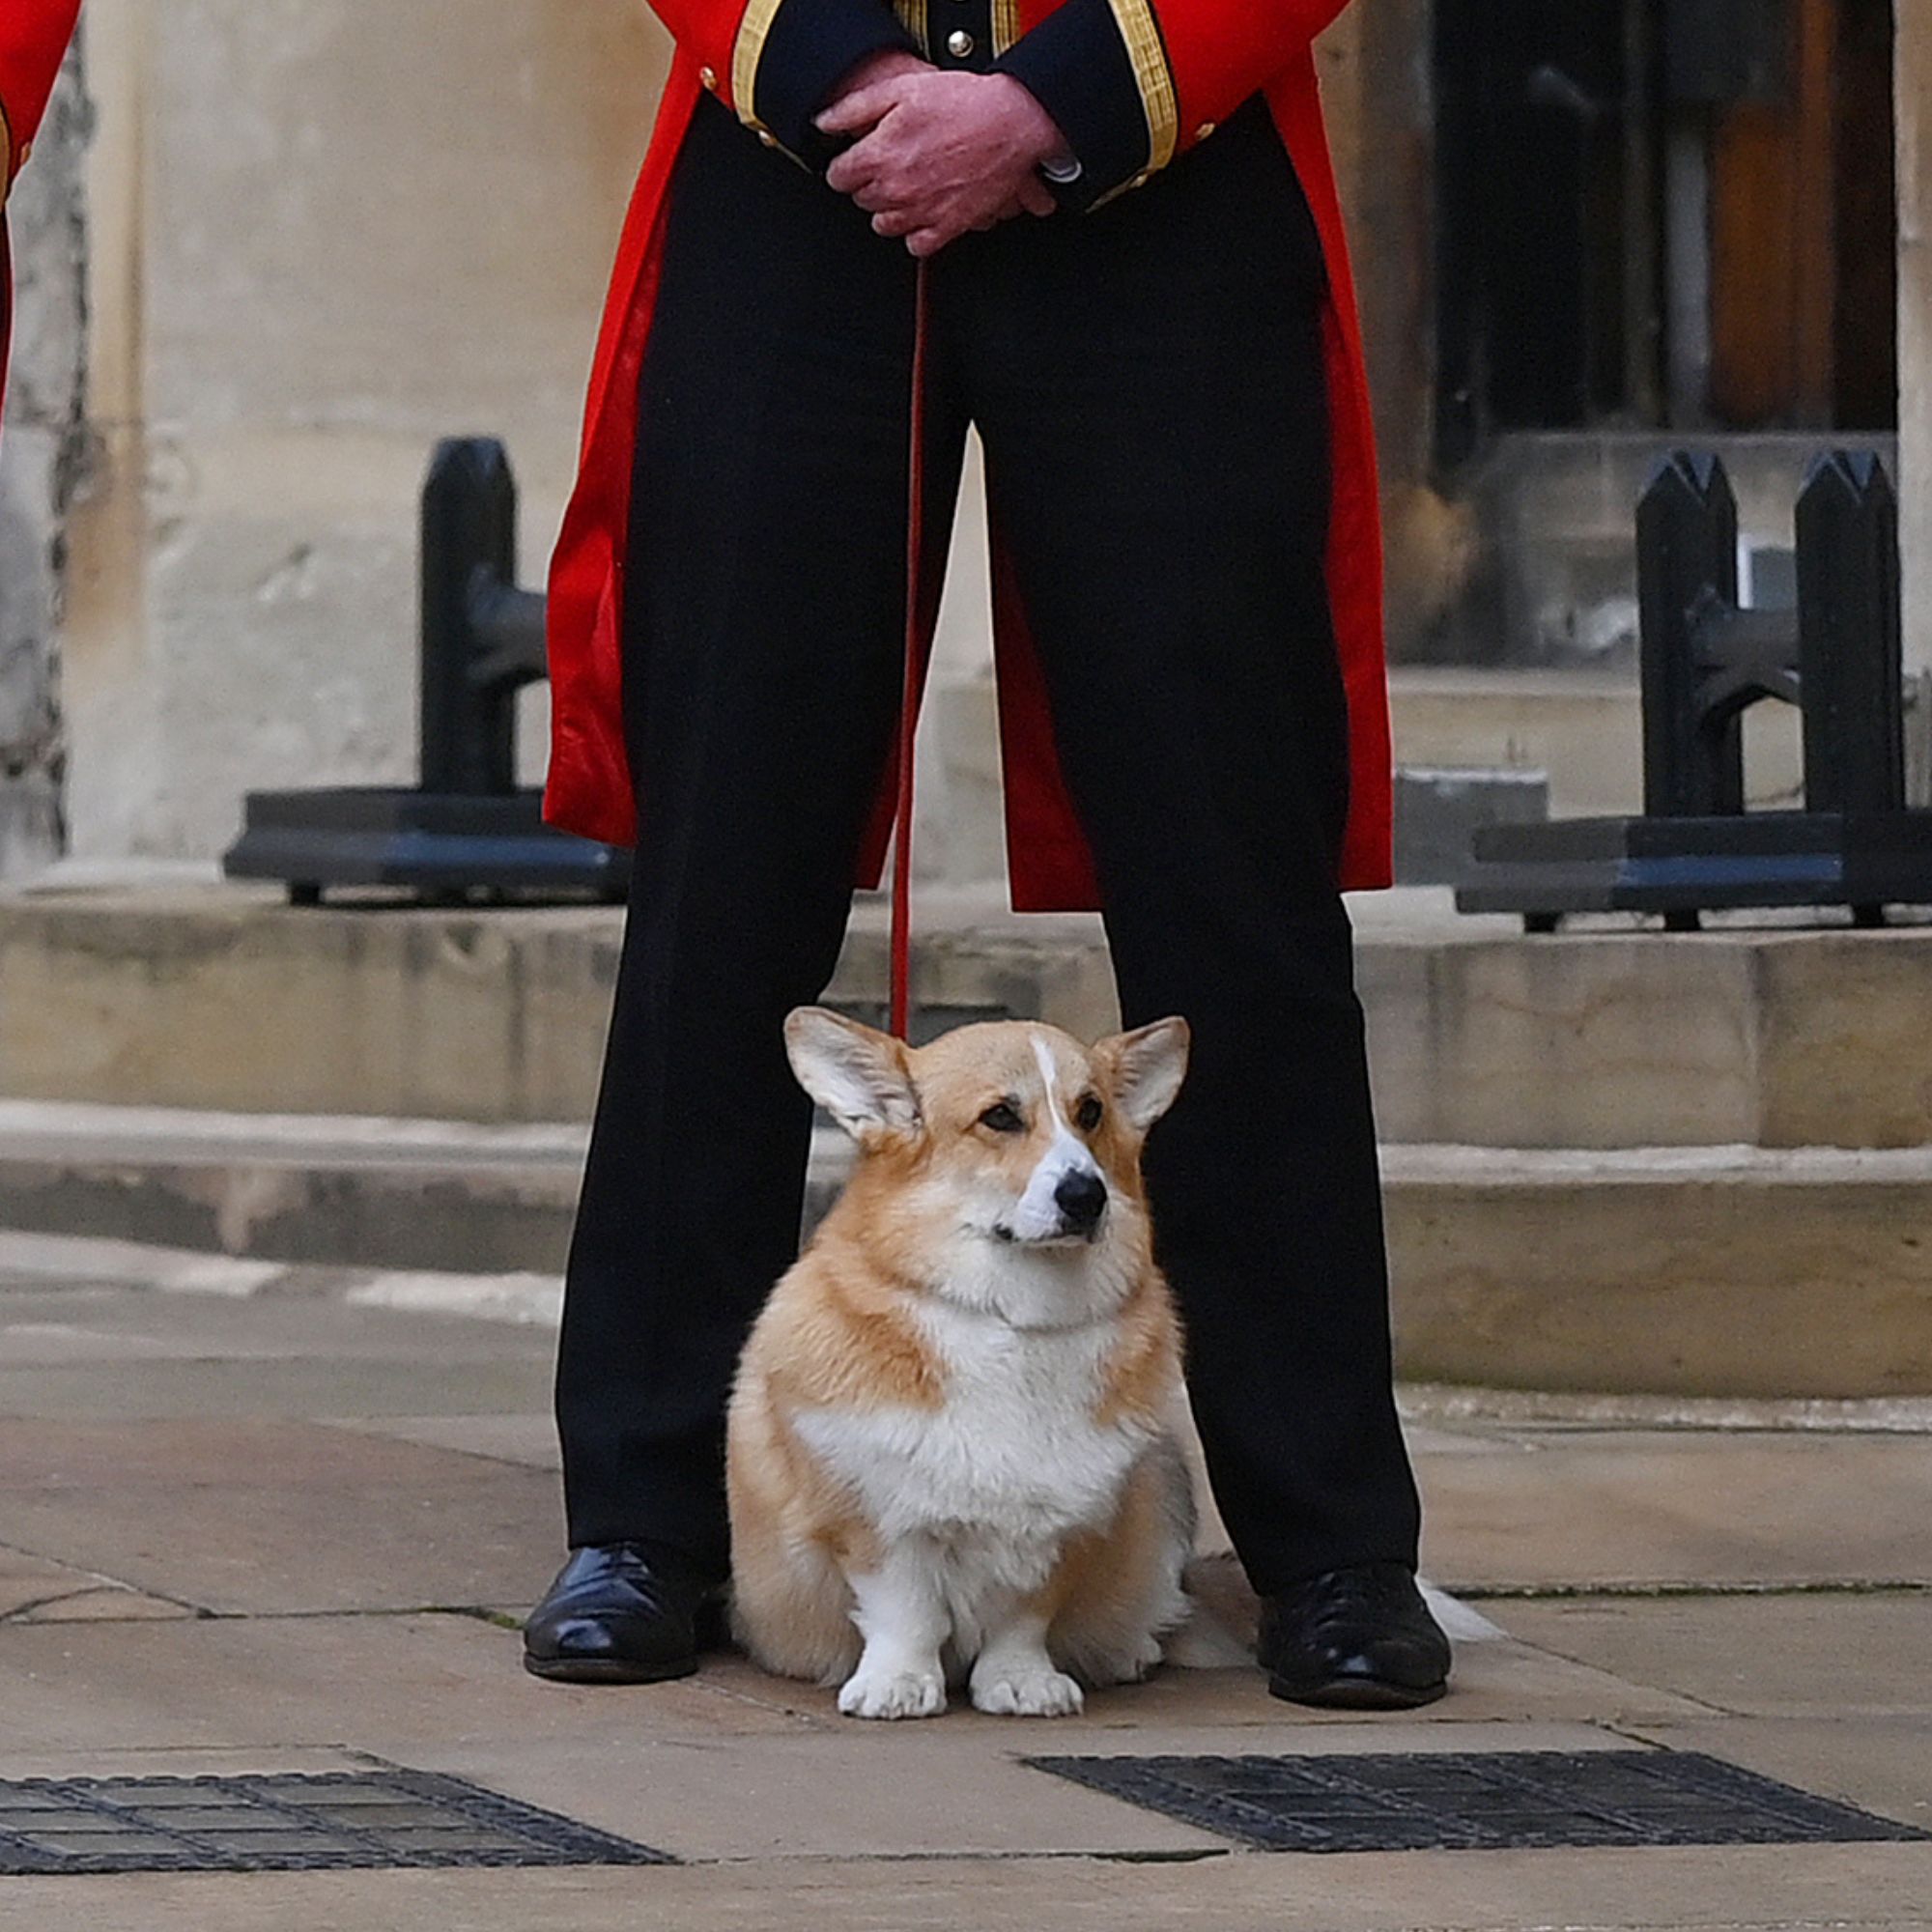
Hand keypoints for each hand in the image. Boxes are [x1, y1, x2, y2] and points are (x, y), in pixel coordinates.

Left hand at [819, 70, 1066, 257]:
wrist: (1010, 122)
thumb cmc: (962, 103)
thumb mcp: (900, 89)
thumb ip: (854, 108)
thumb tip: (823, 123)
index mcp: (879, 156)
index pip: (838, 177)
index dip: (844, 165)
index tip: (854, 159)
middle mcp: (896, 190)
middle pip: (861, 200)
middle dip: (869, 183)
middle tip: (888, 163)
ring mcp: (921, 212)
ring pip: (883, 225)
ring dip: (889, 208)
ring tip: (905, 185)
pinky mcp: (946, 227)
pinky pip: (916, 245)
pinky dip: (915, 232)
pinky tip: (921, 210)